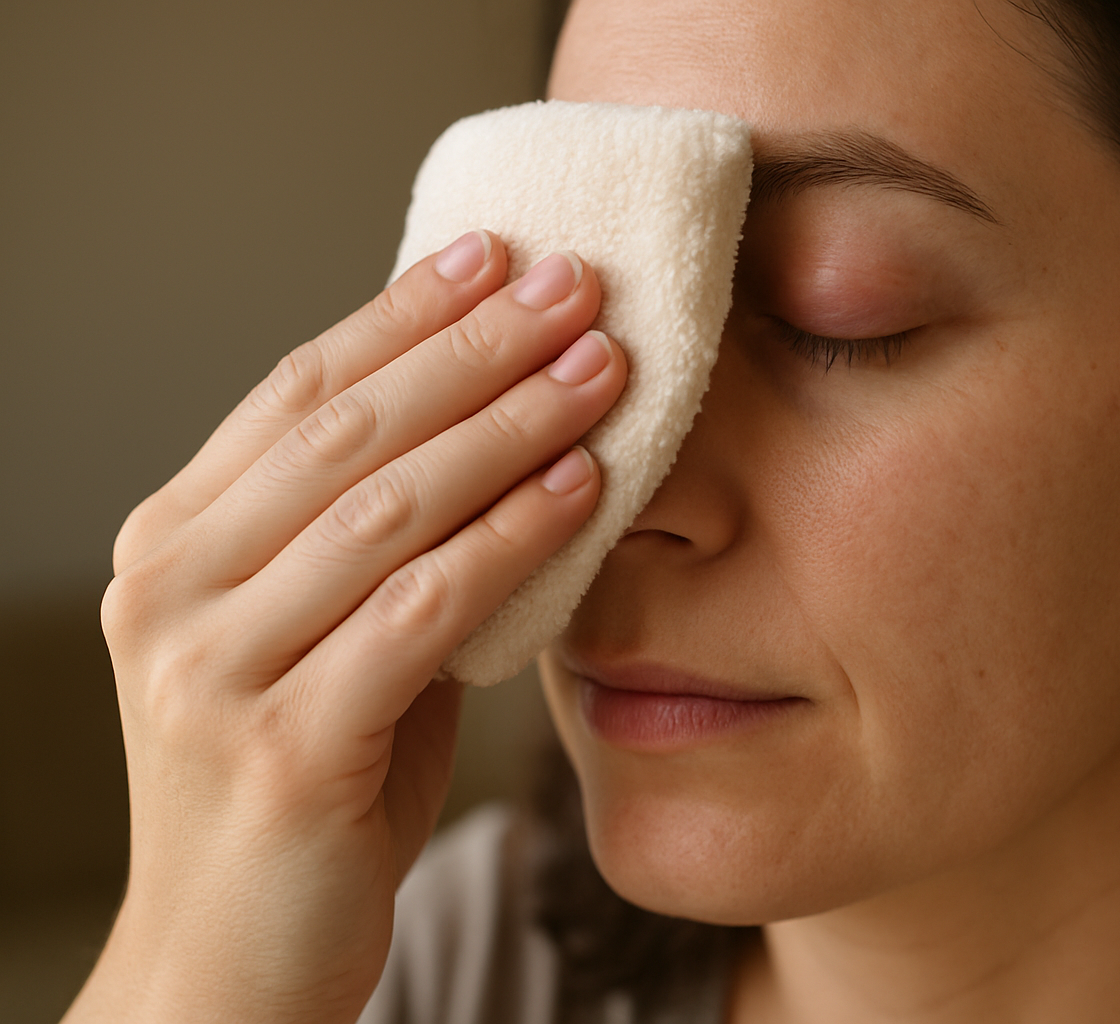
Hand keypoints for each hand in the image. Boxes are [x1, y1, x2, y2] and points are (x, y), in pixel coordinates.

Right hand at [64, 231, 625, 1023]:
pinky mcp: (282, 750)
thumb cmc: (305, 782)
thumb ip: (375, 540)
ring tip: (601, 367)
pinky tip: (581, 490)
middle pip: (345, 430)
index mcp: (173, 544)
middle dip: (472, 346)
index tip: (494, 251)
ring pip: (385, 508)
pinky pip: (420, 614)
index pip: (298, 392)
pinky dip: (507, 541)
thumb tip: (492, 417)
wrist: (234, 958)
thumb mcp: (322, 635)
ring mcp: (211, 671)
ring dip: (507, 425)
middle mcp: (170, 591)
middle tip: (573, 284)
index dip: (402, 314)